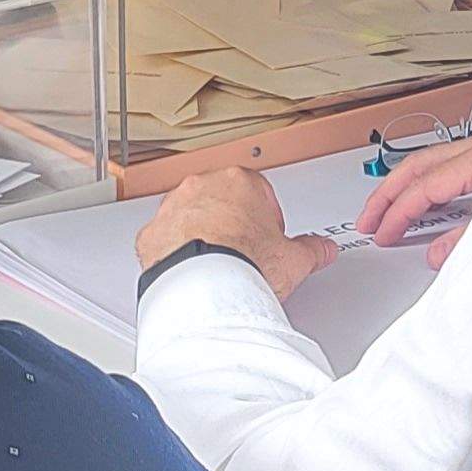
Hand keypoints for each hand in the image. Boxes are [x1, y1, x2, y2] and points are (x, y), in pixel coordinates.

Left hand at [135, 166, 338, 299]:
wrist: (206, 288)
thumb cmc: (244, 264)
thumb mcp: (294, 259)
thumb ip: (310, 249)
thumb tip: (320, 250)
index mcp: (240, 182)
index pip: (257, 188)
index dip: (265, 213)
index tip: (267, 232)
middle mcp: (202, 187)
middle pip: (220, 197)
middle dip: (231, 219)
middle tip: (243, 246)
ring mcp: (173, 208)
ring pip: (188, 213)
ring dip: (200, 231)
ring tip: (217, 260)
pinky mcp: (151, 233)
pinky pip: (164, 236)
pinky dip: (174, 249)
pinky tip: (190, 268)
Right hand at [357, 131, 471, 268]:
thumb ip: (468, 242)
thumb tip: (435, 253)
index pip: (425, 186)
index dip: (398, 213)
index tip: (382, 234)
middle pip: (421, 164)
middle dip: (389, 193)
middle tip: (368, 219)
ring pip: (435, 159)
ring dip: (408, 184)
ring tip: (387, 207)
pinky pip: (454, 162)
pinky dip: (431, 179)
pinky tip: (428, 196)